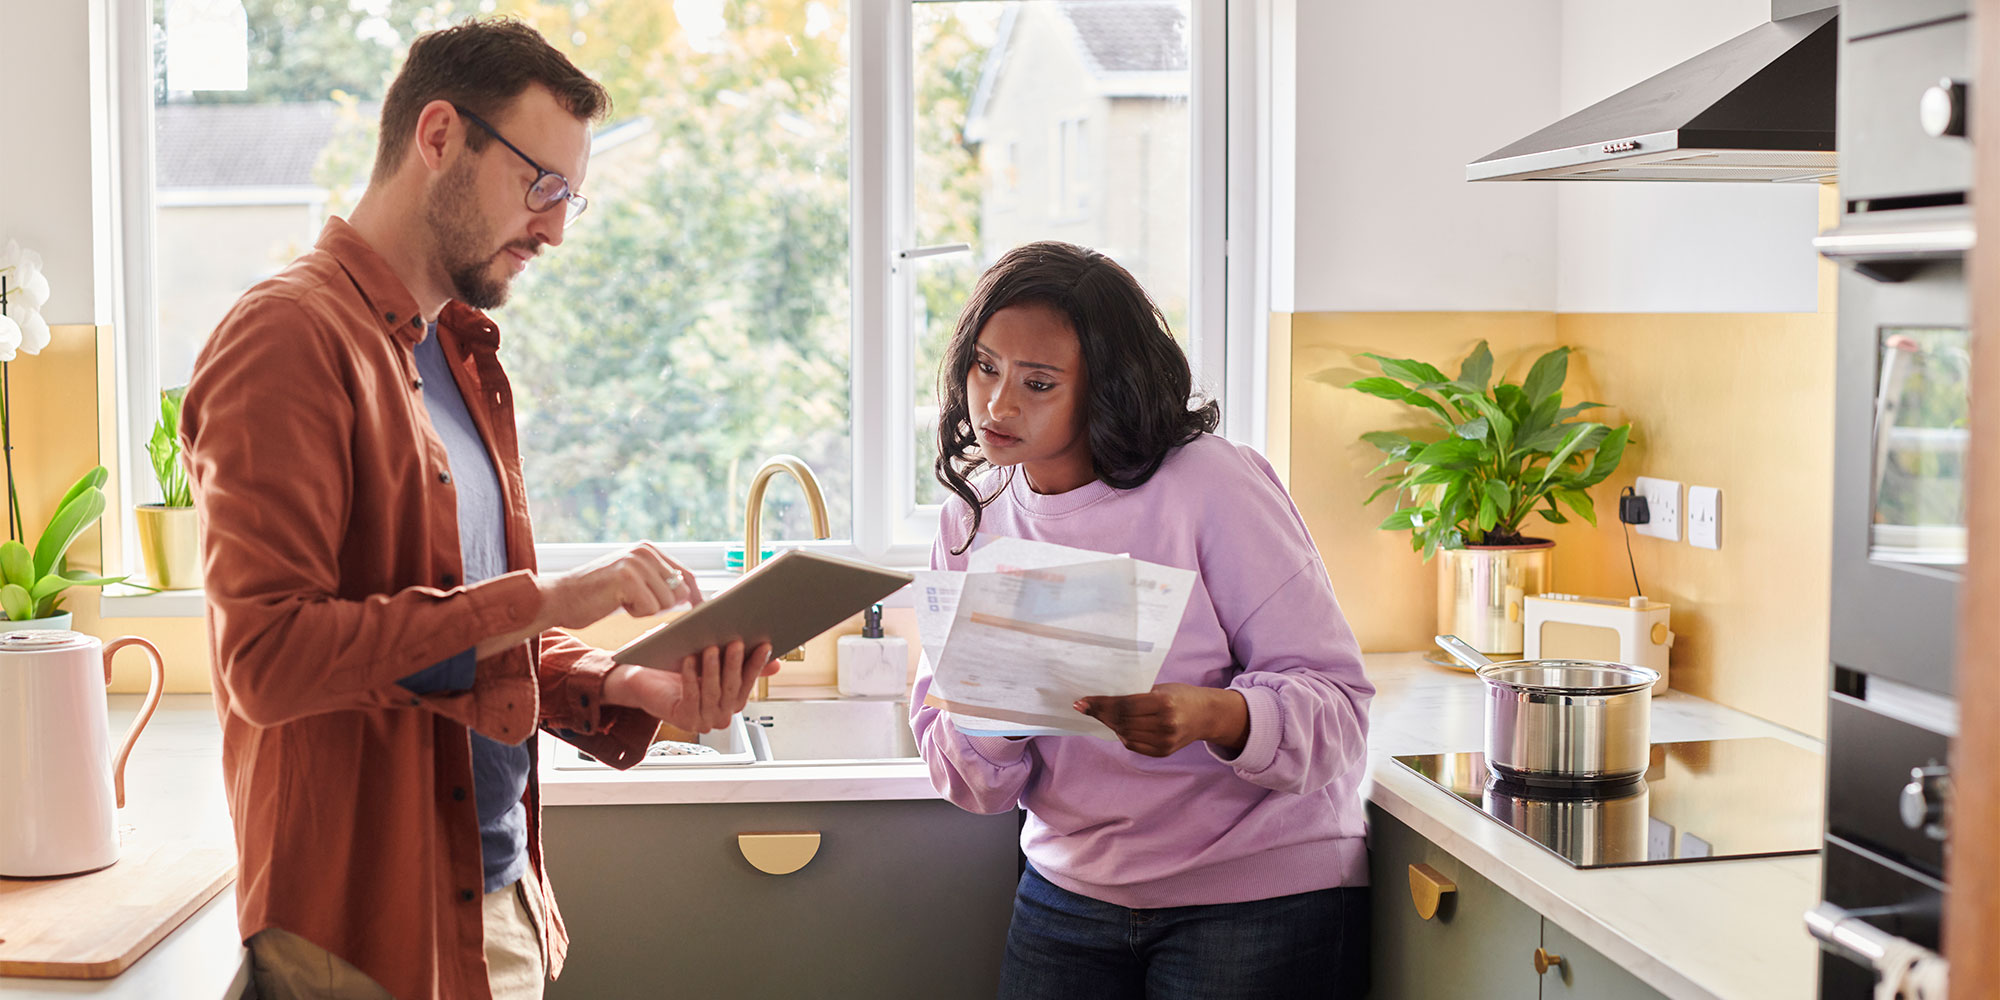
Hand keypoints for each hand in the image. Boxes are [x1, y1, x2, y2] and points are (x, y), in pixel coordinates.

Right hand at [539, 542, 700, 629]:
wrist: (559, 598)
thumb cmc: (596, 596)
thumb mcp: (632, 581)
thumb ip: (658, 582)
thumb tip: (692, 596)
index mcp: (649, 549)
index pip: (686, 575)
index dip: (695, 597)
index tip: (701, 613)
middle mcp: (645, 551)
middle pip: (679, 591)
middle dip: (663, 606)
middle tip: (633, 603)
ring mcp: (636, 562)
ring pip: (666, 602)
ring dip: (646, 610)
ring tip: (621, 601)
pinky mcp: (627, 578)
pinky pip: (650, 608)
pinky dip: (635, 614)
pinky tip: (616, 603)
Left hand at [602, 640, 778, 732]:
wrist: (641, 682)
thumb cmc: (676, 667)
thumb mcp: (710, 659)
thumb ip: (738, 658)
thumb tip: (770, 654)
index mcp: (731, 701)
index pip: (748, 681)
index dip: (757, 663)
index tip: (764, 644)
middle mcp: (721, 715)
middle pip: (732, 687)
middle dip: (735, 663)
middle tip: (737, 642)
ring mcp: (704, 720)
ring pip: (713, 691)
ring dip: (713, 669)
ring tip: (712, 647)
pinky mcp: (684, 720)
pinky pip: (691, 697)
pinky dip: (691, 677)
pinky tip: (689, 659)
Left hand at [1073, 683, 1248, 757]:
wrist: (1206, 715)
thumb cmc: (1180, 696)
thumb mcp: (1161, 688)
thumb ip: (1136, 695)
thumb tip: (1103, 698)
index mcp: (1164, 703)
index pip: (1123, 705)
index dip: (1100, 704)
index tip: (1082, 701)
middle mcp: (1165, 724)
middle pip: (1121, 721)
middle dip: (1100, 714)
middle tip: (1084, 707)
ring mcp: (1165, 741)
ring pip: (1124, 734)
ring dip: (1109, 724)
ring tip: (1100, 714)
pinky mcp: (1163, 752)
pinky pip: (1133, 744)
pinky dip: (1122, 735)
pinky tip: (1117, 726)